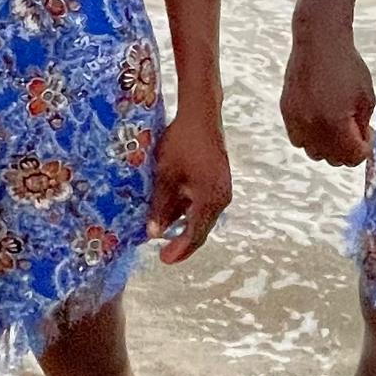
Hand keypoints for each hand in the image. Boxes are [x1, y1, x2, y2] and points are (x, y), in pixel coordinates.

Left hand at [149, 109, 230, 264]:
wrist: (201, 115)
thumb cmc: (182, 143)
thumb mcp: (166, 176)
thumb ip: (161, 206)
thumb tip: (154, 234)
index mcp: (210, 200)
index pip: (195, 234)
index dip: (179, 249)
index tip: (164, 260)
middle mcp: (221, 198)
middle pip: (202, 228)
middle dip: (183, 241)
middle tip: (165, 254)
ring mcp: (222, 188)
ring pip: (202, 216)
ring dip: (185, 226)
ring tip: (165, 234)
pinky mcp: (218, 179)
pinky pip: (204, 203)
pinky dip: (189, 211)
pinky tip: (173, 212)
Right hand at [281, 26, 375, 165]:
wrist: (318, 42)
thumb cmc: (346, 66)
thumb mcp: (365, 96)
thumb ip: (362, 125)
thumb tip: (359, 142)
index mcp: (336, 123)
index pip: (352, 156)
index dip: (364, 149)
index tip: (368, 135)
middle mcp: (313, 126)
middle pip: (332, 159)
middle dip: (347, 150)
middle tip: (355, 132)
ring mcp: (297, 120)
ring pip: (313, 152)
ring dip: (327, 147)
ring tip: (336, 128)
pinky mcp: (286, 111)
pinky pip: (298, 138)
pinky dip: (310, 137)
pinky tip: (320, 121)